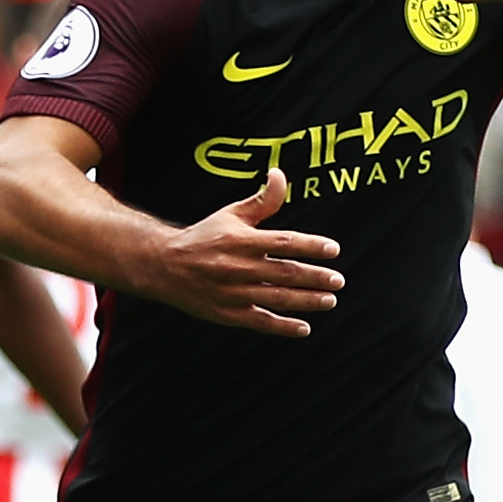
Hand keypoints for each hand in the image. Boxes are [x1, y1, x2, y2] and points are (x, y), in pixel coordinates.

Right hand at [144, 169, 342, 336]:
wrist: (163, 265)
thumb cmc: (203, 237)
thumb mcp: (231, 215)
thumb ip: (261, 200)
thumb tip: (279, 174)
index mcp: (241, 240)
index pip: (283, 241)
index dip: (311, 245)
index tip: (333, 249)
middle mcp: (238, 266)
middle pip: (285, 272)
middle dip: (315, 277)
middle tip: (339, 280)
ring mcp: (233, 292)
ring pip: (277, 298)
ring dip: (307, 301)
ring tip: (330, 301)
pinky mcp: (227, 313)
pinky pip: (260, 321)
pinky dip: (283, 326)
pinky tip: (304, 327)